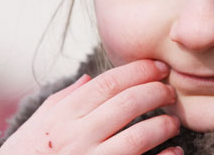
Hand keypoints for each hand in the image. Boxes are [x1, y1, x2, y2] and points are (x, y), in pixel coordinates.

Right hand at [0, 60, 181, 154]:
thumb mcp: (39, 124)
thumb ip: (64, 99)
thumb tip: (89, 78)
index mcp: (63, 117)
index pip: (108, 84)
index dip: (139, 71)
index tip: (159, 67)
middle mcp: (77, 138)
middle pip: (128, 104)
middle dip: (157, 92)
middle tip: (170, 91)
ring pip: (138, 137)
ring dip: (163, 125)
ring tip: (173, 122)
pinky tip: (174, 151)